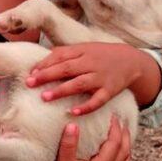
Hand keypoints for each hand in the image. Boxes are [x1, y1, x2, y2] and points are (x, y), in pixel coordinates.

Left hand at [27, 43, 143, 115]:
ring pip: (79, 84)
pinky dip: (86, 107)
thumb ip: (66, 54)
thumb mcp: (85, 48)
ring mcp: (101, 77)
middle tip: (30, 84)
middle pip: (67, 68)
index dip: (45, 64)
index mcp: (83, 51)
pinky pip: (98, 100)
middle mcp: (91, 63)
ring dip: (61, 90)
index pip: (61, 55)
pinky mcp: (110, 91)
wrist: (132, 60)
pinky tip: (72, 112)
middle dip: (47, 76)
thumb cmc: (102, 55)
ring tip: (45, 97)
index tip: (30, 73)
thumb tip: (41, 63)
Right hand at [39, 118, 130, 160]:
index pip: (114, 144)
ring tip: (124, 136)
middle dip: (125, 136)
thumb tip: (72, 124)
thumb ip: (68, 144)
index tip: (114, 116)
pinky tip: (117, 156)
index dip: (116, 129)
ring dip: (126, 148)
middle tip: (123, 122)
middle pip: (124, 153)